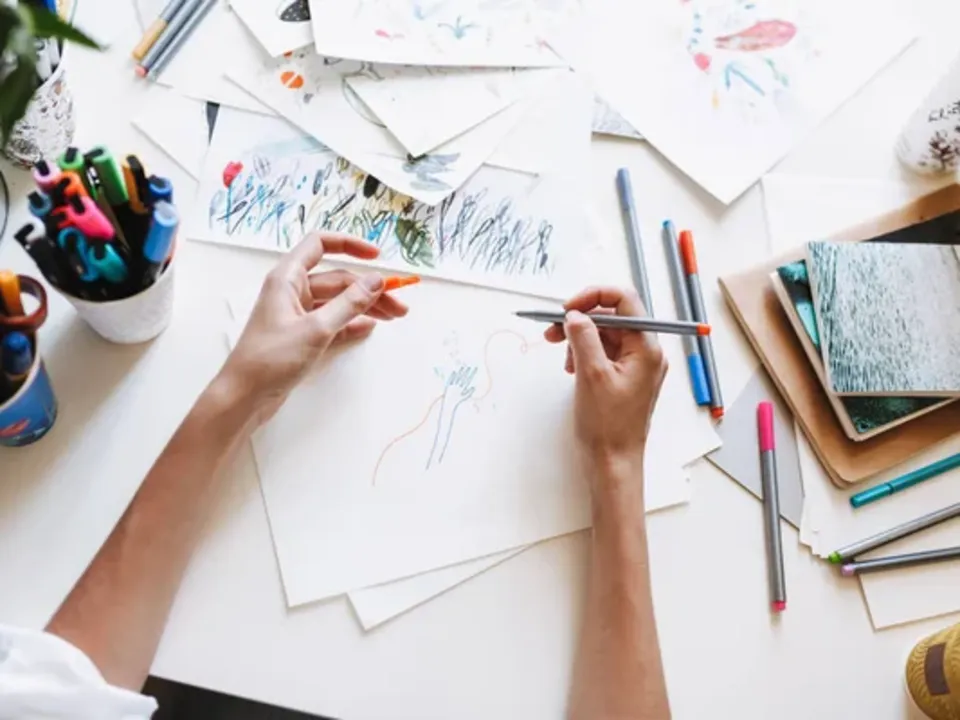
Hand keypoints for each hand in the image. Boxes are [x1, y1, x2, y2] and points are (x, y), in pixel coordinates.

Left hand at [220, 233, 407, 425]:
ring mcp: (297, 314)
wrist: (244, 396)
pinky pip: (333, 322)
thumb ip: (349, 304)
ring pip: (338, 302)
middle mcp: (292, 291)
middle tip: (399, 305)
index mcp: (288, 278)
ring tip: (394, 317)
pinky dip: (352, 323)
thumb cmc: (270, 359)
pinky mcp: (301, 336)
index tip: (378, 256)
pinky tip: (371, 327)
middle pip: (337, 279)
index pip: (320, 245)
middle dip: (369, 289)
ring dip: (365, 307)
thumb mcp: (316, 329)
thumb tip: (377, 281)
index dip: (350, 245)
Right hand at [545, 287, 667, 499]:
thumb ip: (583, 337)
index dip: (593, 297)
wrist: (613, 463)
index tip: (567, 308)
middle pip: (612, 317)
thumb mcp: (590, 375)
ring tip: (562, 357)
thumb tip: (575, 315)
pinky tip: (571, 368)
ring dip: (579, 338)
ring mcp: (636, 366)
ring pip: (605, 335)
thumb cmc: (607, 426)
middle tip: (551, 331)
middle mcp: (646, 353)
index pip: (624, 301)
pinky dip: (584, 354)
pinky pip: (604, 353)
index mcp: (646, 348)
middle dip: (581, 320)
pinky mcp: (624, 378)